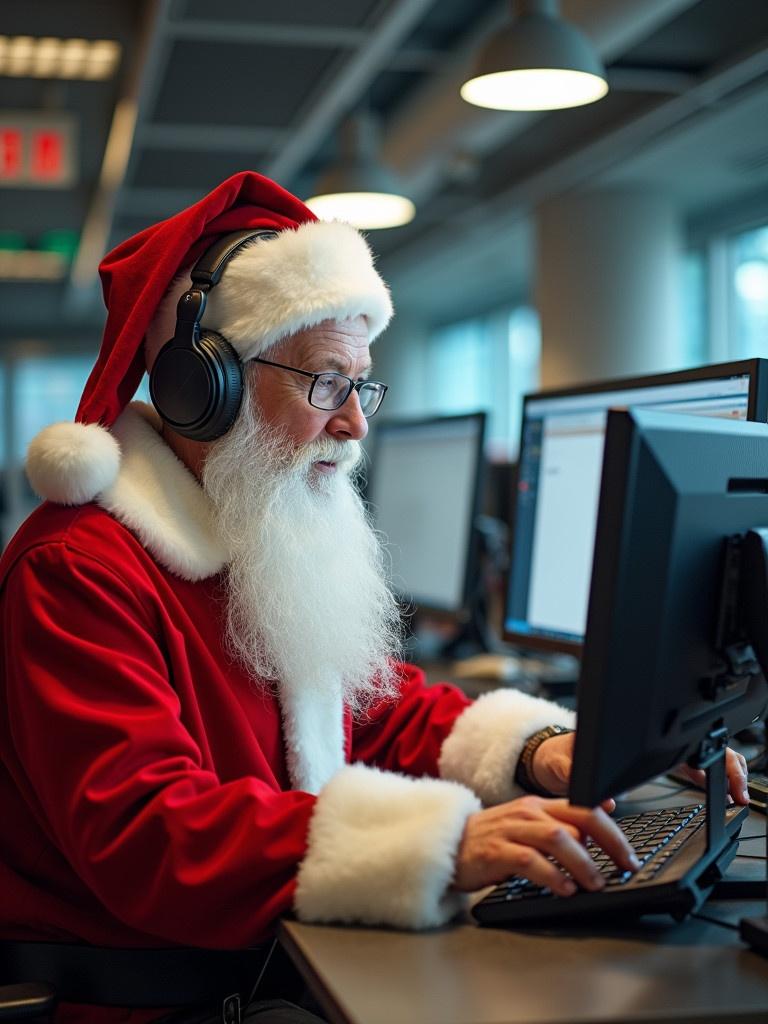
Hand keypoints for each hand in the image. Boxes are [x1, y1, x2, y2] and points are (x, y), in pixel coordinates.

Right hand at [452, 795, 639, 895]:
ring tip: (595, 883)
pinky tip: (564, 889)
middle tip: (624, 866)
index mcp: (538, 805)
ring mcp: (511, 830)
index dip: (611, 829)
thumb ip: (560, 823)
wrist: (448, 845)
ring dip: (582, 862)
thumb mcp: (528, 826)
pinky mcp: (495, 851)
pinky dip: (551, 875)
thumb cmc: (493, 840)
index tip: (629, 854)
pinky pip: (529, 860)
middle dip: (607, 843)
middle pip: (576, 820)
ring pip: (556, 838)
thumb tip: (601, 821)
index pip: (583, 807)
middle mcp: (527, 812)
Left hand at [530, 734, 749, 804]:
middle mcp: (648, 740)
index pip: (687, 742)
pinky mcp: (653, 760)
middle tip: (739, 795)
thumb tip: (604, 802)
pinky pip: (692, 763)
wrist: (550, 756)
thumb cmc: (558, 756)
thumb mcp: (564, 767)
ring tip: (735, 794)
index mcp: (634, 737)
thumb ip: (579, 781)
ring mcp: (655, 748)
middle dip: (730, 766)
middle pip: (704, 743)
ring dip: (725, 769)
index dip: (715, 763)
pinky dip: (711, 774)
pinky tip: (718, 790)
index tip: (729, 788)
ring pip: (703, 751)